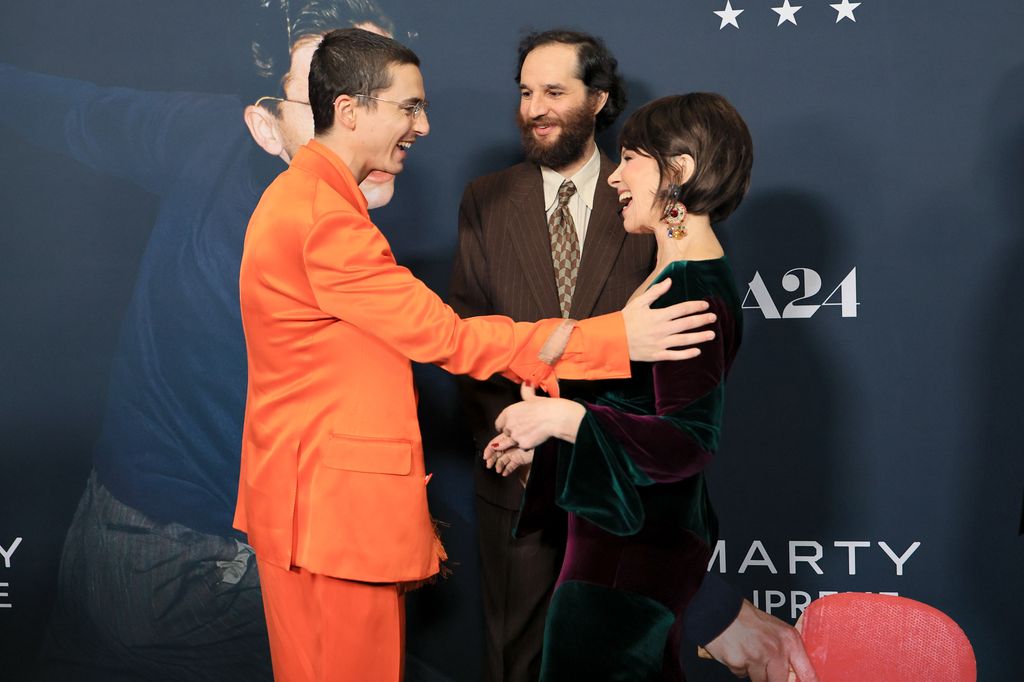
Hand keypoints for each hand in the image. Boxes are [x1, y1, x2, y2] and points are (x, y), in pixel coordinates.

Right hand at [482, 435, 533, 477]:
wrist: (541, 440)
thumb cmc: (529, 435)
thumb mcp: (514, 438)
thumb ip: (504, 442)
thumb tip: (494, 446)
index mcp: (506, 438)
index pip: (494, 444)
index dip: (489, 450)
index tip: (485, 456)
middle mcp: (508, 446)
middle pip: (497, 453)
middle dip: (492, 460)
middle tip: (489, 465)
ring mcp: (513, 453)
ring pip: (503, 460)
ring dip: (499, 465)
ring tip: (498, 470)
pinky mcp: (519, 459)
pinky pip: (511, 466)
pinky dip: (507, 470)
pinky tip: (504, 473)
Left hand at [493, 386, 584, 450]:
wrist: (554, 417)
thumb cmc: (545, 406)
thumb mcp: (532, 397)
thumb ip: (526, 392)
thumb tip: (526, 383)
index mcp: (508, 412)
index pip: (498, 424)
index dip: (504, 425)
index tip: (511, 425)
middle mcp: (509, 425)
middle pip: (506, 433)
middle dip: (513, 432)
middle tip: (524, 429)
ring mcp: (515, 436)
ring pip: (513, 441)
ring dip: (519, 440)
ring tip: (530, 434)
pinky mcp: (523, 444)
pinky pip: (522, 447)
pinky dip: (527, 445)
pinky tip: (535, 438)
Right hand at [622, 278, 716, 361]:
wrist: (613, 339)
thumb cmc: (625, 320)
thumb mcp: (639, 302)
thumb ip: (656, 291)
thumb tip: (670, 281)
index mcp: (659, 315)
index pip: (682, 309)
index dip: (695, 306)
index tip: (706, 305)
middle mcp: (662, 329)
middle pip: (687, 324)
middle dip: (702, 320)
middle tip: (714, 318)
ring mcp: (660, 343)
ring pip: (685, 340)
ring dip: (700, 337)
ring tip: (712, 335)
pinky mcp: (657, 354)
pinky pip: (675, 355)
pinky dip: (687, 354)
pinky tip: (697, 351)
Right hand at [703, 600, 817, 681]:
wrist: (719, 609)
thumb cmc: (744, 615)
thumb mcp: (774, 628)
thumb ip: (785, 649)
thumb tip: (793, 671)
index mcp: (789, 640)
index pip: (808, 673)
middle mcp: (776, 649)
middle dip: (773, 679)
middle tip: (765, 667)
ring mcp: (758, 658)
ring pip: (760, 681)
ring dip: (754, 671)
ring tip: (747, 653)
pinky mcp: (740, 664)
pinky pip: (741, 674)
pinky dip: (739, 667)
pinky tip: (736, 652)